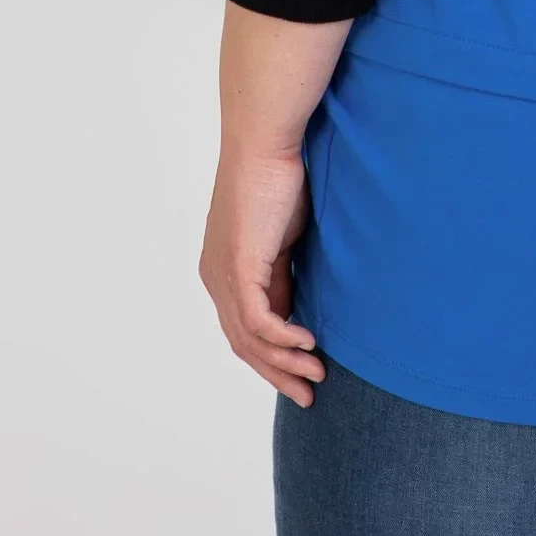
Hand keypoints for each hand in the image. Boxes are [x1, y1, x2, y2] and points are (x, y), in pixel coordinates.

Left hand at [199, 145, 327, 406]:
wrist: (266, 141)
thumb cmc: (279, 177)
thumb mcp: (284, 237)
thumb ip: (285, 272)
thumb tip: (301, 306)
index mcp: (224, 270)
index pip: (245, 330)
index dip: (274, 357)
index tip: (304, 372)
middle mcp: (216, 277)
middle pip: (244, 345)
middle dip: (278, 373)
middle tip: (310, 394)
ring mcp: (224, 274)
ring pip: (251, 340)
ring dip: (286, 363)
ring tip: (318, 375)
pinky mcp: (240, 266)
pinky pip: (259, 322)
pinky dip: (284, 339)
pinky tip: (310, 345)